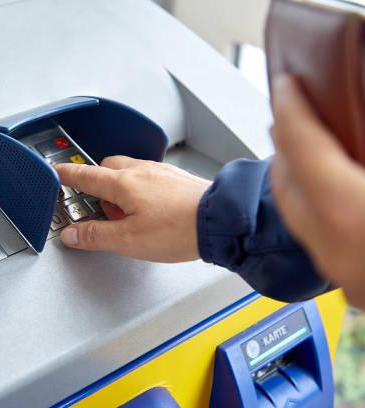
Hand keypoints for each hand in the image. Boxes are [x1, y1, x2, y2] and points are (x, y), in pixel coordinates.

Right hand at [53, 157, 210, 261]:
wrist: (222, 219)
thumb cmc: (180, 229)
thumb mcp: (129, 240)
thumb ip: (96, 236)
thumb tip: (73, 234)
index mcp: (123, 184)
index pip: (84, 175)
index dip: (65, 174)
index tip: (55, 173)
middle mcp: (141, 171)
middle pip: (106, 168)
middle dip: (95, 183)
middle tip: (95, 206)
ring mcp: (160, 172)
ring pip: (128, 171)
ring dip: (119, 188)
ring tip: (125, 216)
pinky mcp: (176, 178)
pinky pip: (148, 176)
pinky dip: (140, 189)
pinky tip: (150, 209)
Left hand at [270, 75, 364, 308]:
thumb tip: (360, 118)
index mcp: (352, 214)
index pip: (304, 147)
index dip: (293, 109)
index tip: (286, 84)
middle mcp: (334, 245)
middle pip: (287, 180)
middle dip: (285, 139)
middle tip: (288, 107)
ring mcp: (339, 269)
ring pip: (293, 210)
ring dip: (292, 170)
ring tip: (298, 141)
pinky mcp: (351, 282)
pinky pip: (311, 231)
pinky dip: (308, 199)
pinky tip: (324, 187)